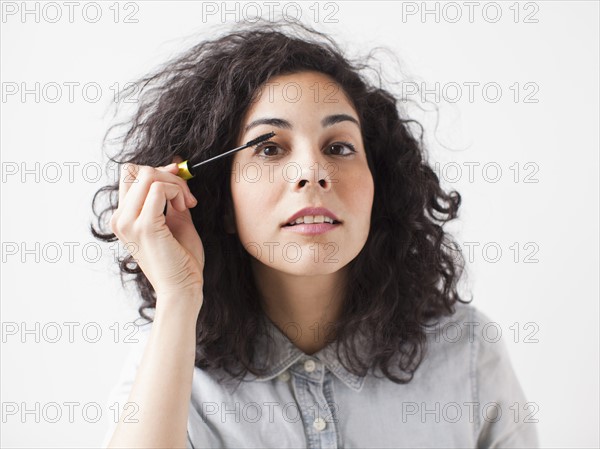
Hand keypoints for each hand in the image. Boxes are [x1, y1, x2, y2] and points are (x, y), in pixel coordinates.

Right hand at [110, 156, 204, 312]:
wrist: (182, 288)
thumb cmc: (181, 259)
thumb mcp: (175, 219)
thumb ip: (171, 195)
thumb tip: (174, 166)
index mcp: (124, 218)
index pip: (130, 176)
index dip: (157, 172)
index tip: (179, 185)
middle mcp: (120, 219)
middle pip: (136, 170)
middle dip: (168, 175)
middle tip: (185, 198)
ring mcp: (128, 222)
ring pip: (148, 174)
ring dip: (175, 184)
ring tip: (186, 204)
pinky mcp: (144, 226)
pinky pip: (159, 188)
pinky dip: (177, 191)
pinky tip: (185, 208)